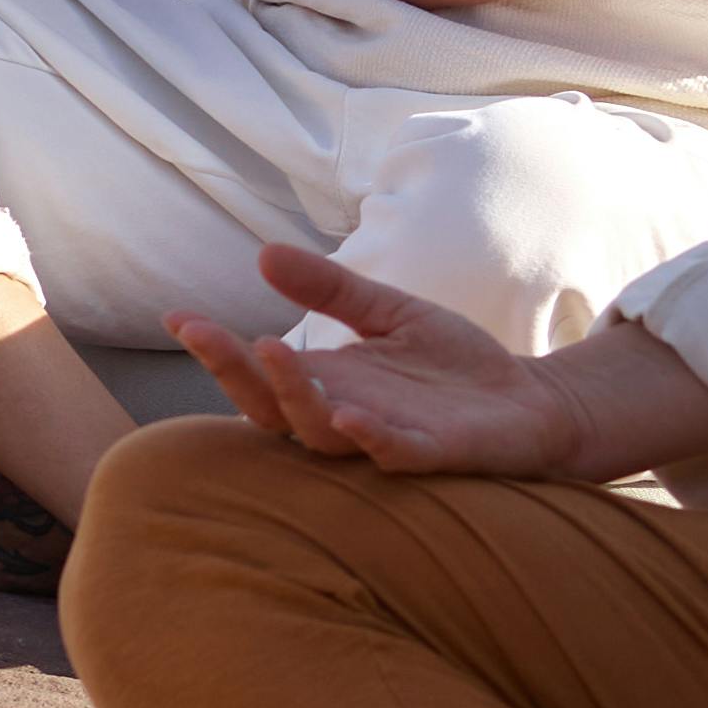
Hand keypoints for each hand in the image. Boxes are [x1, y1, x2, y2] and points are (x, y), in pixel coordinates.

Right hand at [170, 235, 576, 473]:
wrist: (532, 403)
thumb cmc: (455, 367)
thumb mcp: (387, 311)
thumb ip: (332, 288)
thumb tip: (264, 253)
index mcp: (329, 383)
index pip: (258, 374)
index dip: (216, 349)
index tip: (176, 315)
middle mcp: (344, 415)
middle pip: (272, 408)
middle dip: (234, 372)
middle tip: (204, 333)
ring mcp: (386, 438)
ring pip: (321, 432)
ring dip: (294, 394)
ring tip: (271, 349)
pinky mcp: (435, 454)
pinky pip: (394, 454)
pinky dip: (371, 439)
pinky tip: (351, 416)